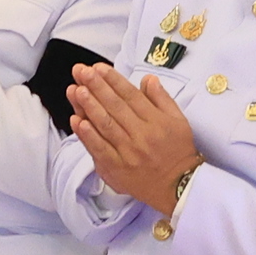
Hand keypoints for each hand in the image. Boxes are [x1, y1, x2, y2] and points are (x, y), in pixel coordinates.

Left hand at [67, 64, 202, 216]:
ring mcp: (128, 153)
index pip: (131, 96)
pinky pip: (100, 150)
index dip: (113, 80)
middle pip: (115, 107)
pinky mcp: (117, 169)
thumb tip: (147, 79)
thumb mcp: (179, 120)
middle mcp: (141, 135)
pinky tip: (78, 121)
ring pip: (106, 125)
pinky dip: (88, 136)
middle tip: (83, 72)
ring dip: (89, 106)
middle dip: (97, 87)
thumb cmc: (178, 151)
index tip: (99, 68)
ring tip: (77, 90)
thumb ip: (162, 98)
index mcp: (155, 121)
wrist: (179, 186)